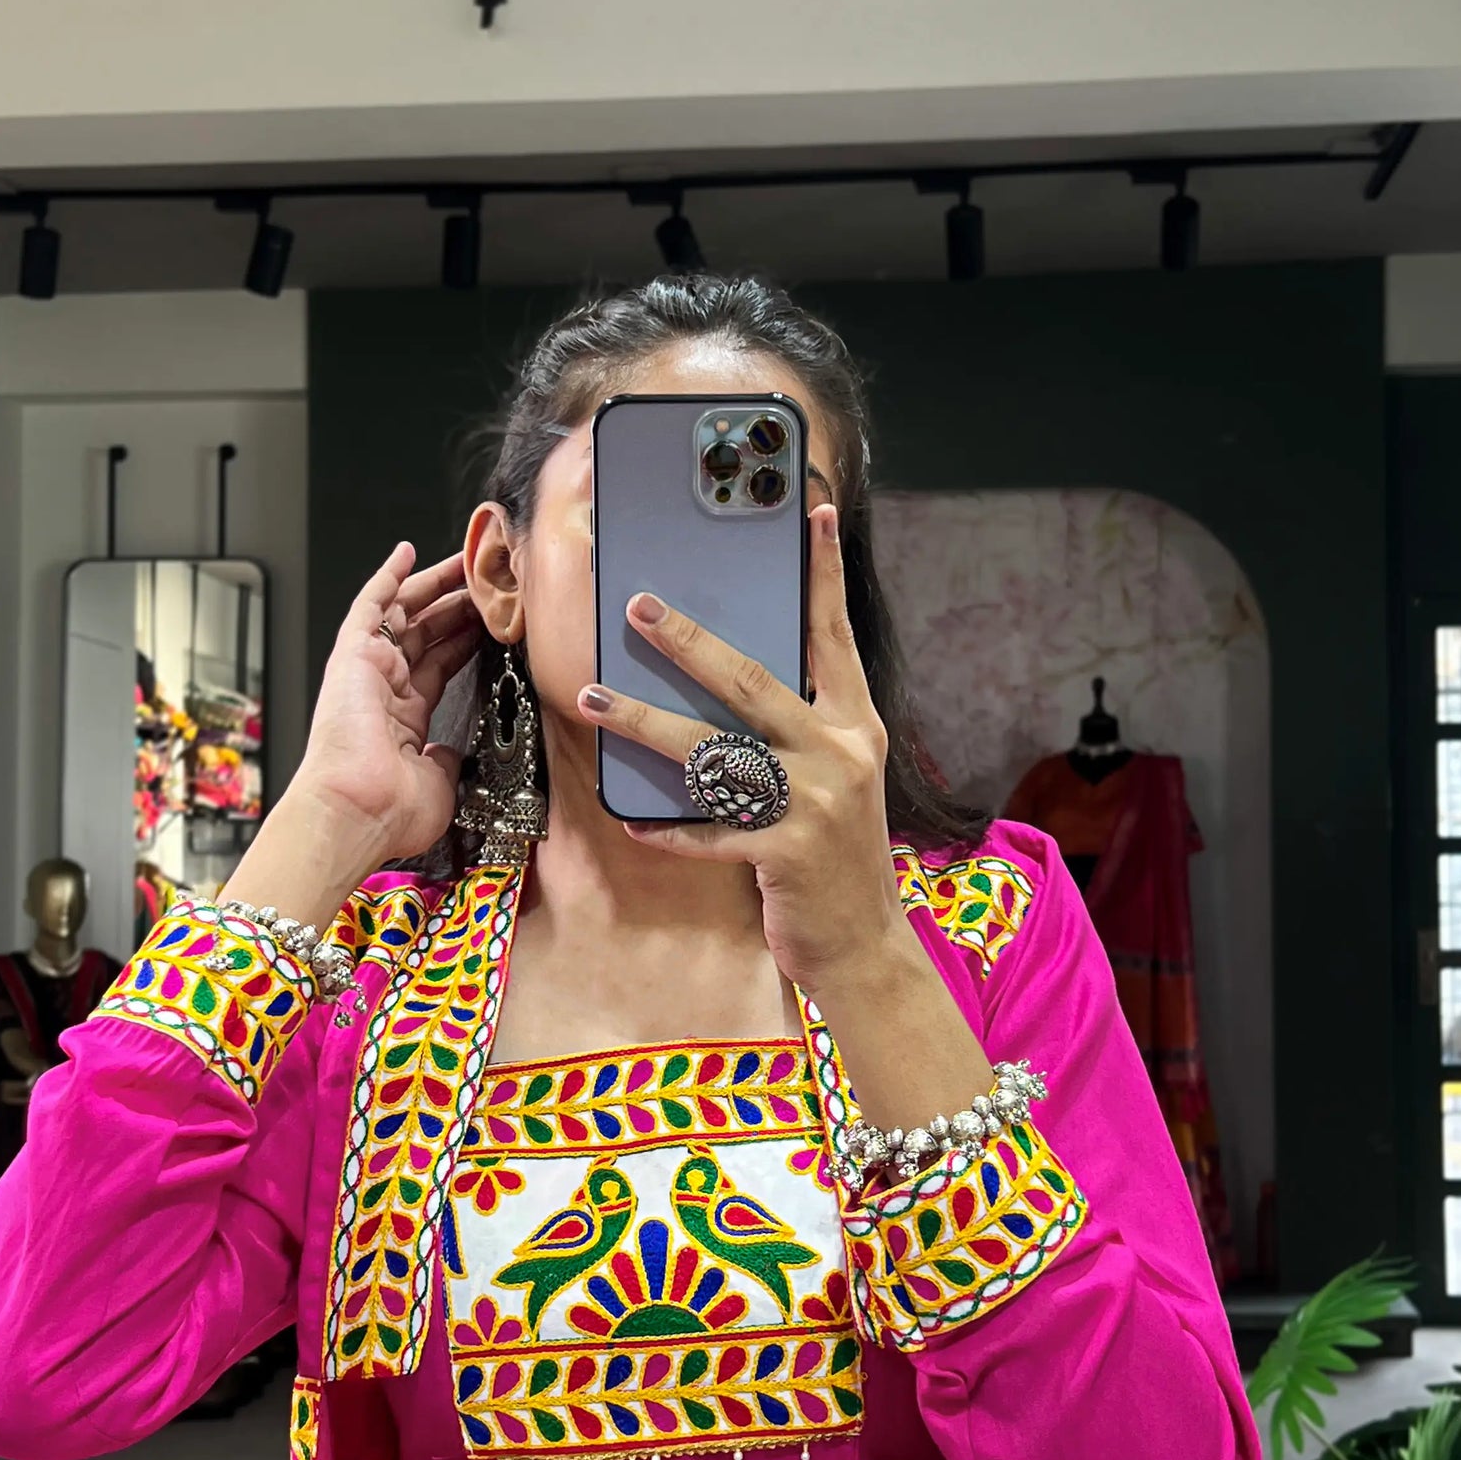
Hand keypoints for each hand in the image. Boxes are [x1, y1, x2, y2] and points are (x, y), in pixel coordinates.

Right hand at [288, 542, 482, 861]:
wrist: (357, 808)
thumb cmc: (389, 809)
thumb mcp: (439, 782)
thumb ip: (448, 758)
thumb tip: (452, 751)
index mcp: (403, 719)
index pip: (439, 667)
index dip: (464, 642)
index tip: (487, 623)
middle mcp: (384, 690)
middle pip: (426, 634)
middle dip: (456, 606)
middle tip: (484, 584)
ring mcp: (368, 669)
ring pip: (406, 612)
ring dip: (436, 586)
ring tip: (466, 563)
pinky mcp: (354, 654)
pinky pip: (371, 603)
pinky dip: (389, 576)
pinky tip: (409, 553)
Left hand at [576, 505, 910, 998]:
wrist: (866, 948)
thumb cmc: (835, 859)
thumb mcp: (835, 782)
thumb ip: (799, 732)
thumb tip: (733, 681)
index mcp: (854, 727)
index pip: (833, 637)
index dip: (822, 575)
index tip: (814, 511)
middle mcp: (839, 755)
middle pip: (753, 682)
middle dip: (689, 641)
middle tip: (637, 605)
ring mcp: (814, 805)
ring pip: (715, 752)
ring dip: (646, 723)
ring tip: (594, 699)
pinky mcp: (786, 855)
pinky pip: (709, 833)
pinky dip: (666, 828)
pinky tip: (630, 818)